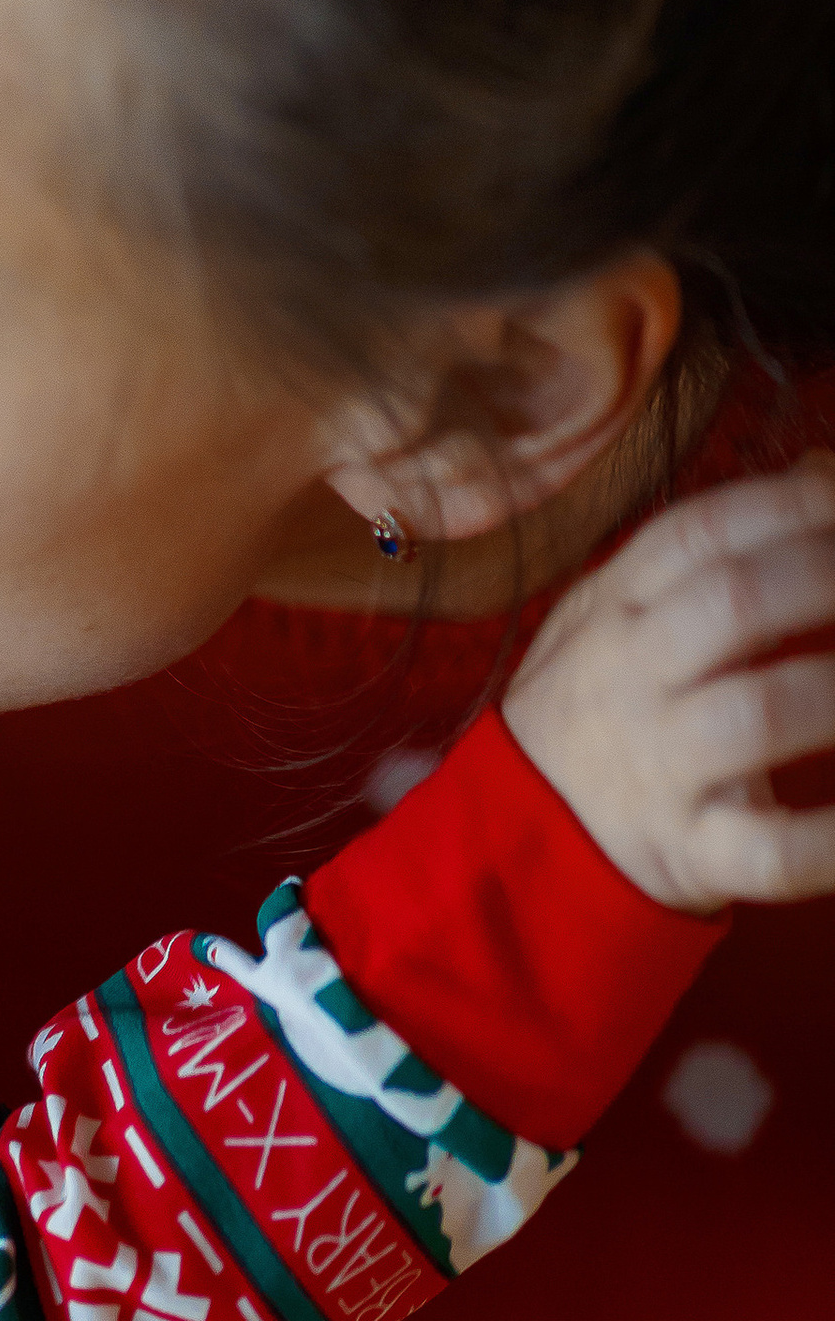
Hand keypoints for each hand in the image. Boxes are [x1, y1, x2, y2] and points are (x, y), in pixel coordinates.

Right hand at [503, 457, 834, 912]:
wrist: (517, 831)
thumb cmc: (598, 702)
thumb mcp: (624, 609)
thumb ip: (716, 546)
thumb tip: (820, 469)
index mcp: (616, 608)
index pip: (700, 532)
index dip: (790, 506)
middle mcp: (632, 677)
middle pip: (734, 604)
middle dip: (825, 577)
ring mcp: (660, 766)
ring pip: (757, 714)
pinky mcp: (690, 850)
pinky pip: (770, 848)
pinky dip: (833, 838)